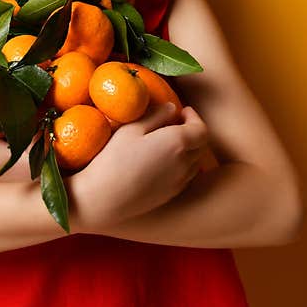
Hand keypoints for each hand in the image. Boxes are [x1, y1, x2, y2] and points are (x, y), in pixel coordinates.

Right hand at [72, 102, 209, 232]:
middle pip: (201, 144)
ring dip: (189, 149)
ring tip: (170, 142)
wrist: (105, 198)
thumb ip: (156, 115)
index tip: (182, 111)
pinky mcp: (172, 194)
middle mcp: (185, 163)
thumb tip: (172, 107)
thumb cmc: (115, 159)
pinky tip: (164, 161)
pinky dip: (183, 164)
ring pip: (195, 161)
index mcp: (178, 142)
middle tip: (176, 123)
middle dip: (193, 131)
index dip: (194, 117)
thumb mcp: (132, 129)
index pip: (201, 128)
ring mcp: (180, 181)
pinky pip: (186, 175)